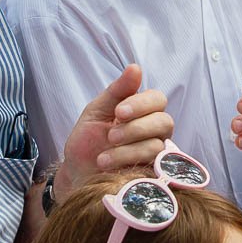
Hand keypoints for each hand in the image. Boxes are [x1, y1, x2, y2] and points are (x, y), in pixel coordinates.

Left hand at [56, 64, 173, 198]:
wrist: (76, 174)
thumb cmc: (88, 141)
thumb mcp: (97, 111)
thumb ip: (117, 91)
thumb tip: (135, 67)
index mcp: (142, 112)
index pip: (158, 99)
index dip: (141, 104)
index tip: (119, 111)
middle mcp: (154, 132)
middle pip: (164, 122)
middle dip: (136, 127)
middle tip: (111, 135)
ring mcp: (155, 155)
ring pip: (157, 145)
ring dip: (128, 149)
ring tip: (102, 157)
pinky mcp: (151, 175)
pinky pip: (151, 167)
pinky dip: (128, 163)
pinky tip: (107, 165)